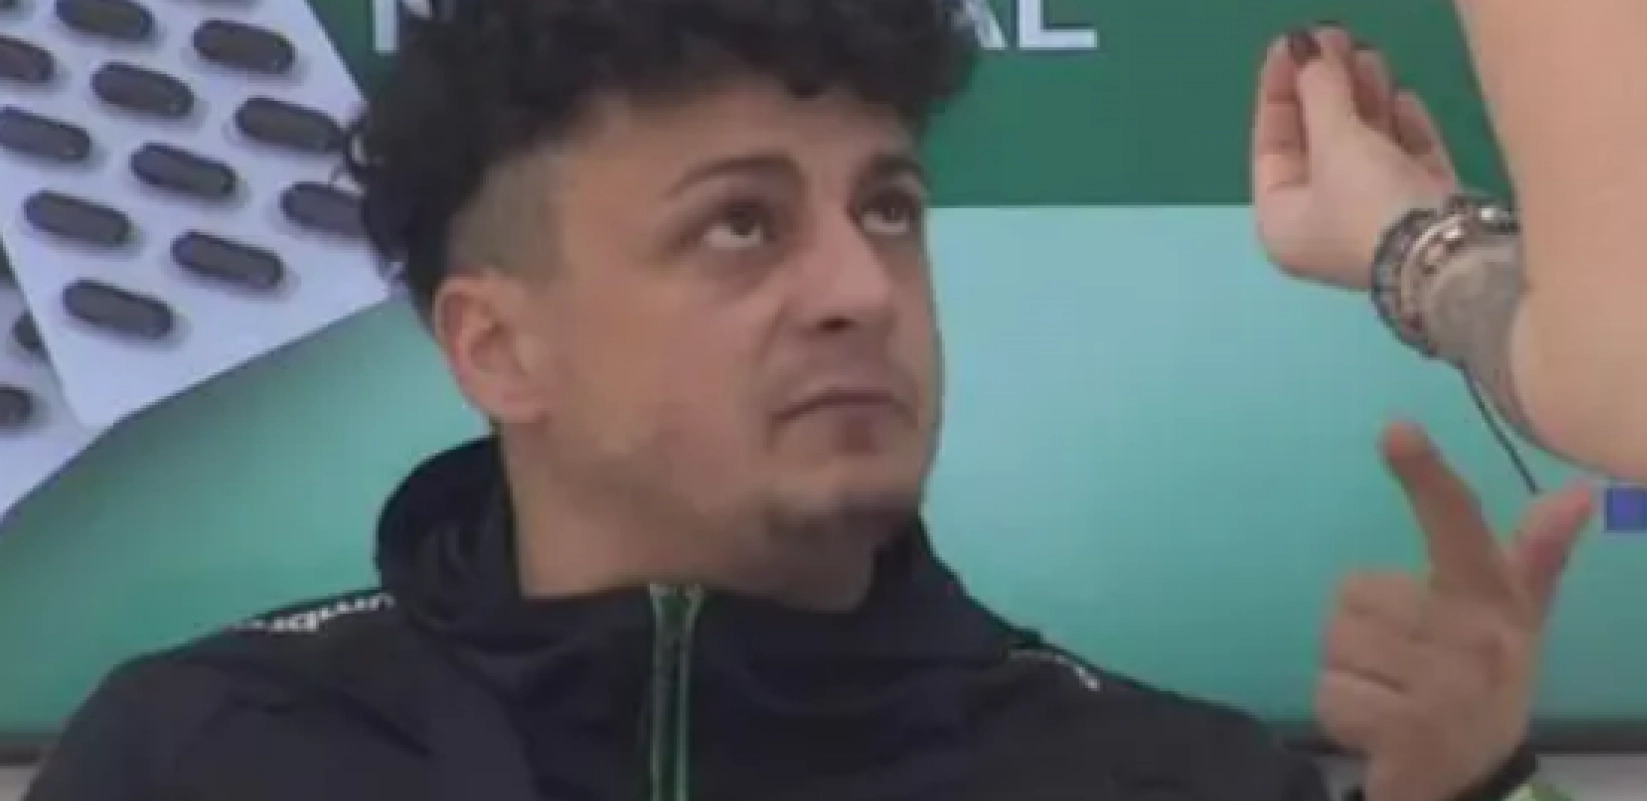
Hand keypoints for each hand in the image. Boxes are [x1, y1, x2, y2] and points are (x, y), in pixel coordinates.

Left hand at [1251, 26, 1458, 289]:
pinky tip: (1401, 96)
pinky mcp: (1423, 215)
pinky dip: (1402, 129)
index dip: (1279, 91)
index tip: (1290, 44)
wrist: (1447, 256)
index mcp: (1282, 221)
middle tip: (1336, 38)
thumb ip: (1320, 92)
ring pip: (1366, 149)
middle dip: (1328, 88)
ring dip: (1366, 100)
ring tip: (1368, 53)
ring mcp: (1375, 221)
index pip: (1273, 145)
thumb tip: (1306, 50)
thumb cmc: (1368, 204)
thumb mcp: (1334, 143)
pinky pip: (1405, 162)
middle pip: (1320, 143)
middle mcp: (1323, 225)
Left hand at [1317, 422, 1592, 800]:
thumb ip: (1536, 554)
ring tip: (1392, 691)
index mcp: (1490, 597)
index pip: (1459, 526)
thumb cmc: (1482, 676)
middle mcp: (1473, 637)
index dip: (1427, 477)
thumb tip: (1579, 493)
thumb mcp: (1514, 617)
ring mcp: (1442, 687)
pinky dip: (1341, 710)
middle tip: (1403, 659)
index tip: (1396, 429)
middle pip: (1357, 592)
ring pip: (1337, 642)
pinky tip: (1380, 724)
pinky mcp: (1407, 732)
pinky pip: (1331, 692)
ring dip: (1348, 670)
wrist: (1473, 774)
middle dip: (1361, 626)